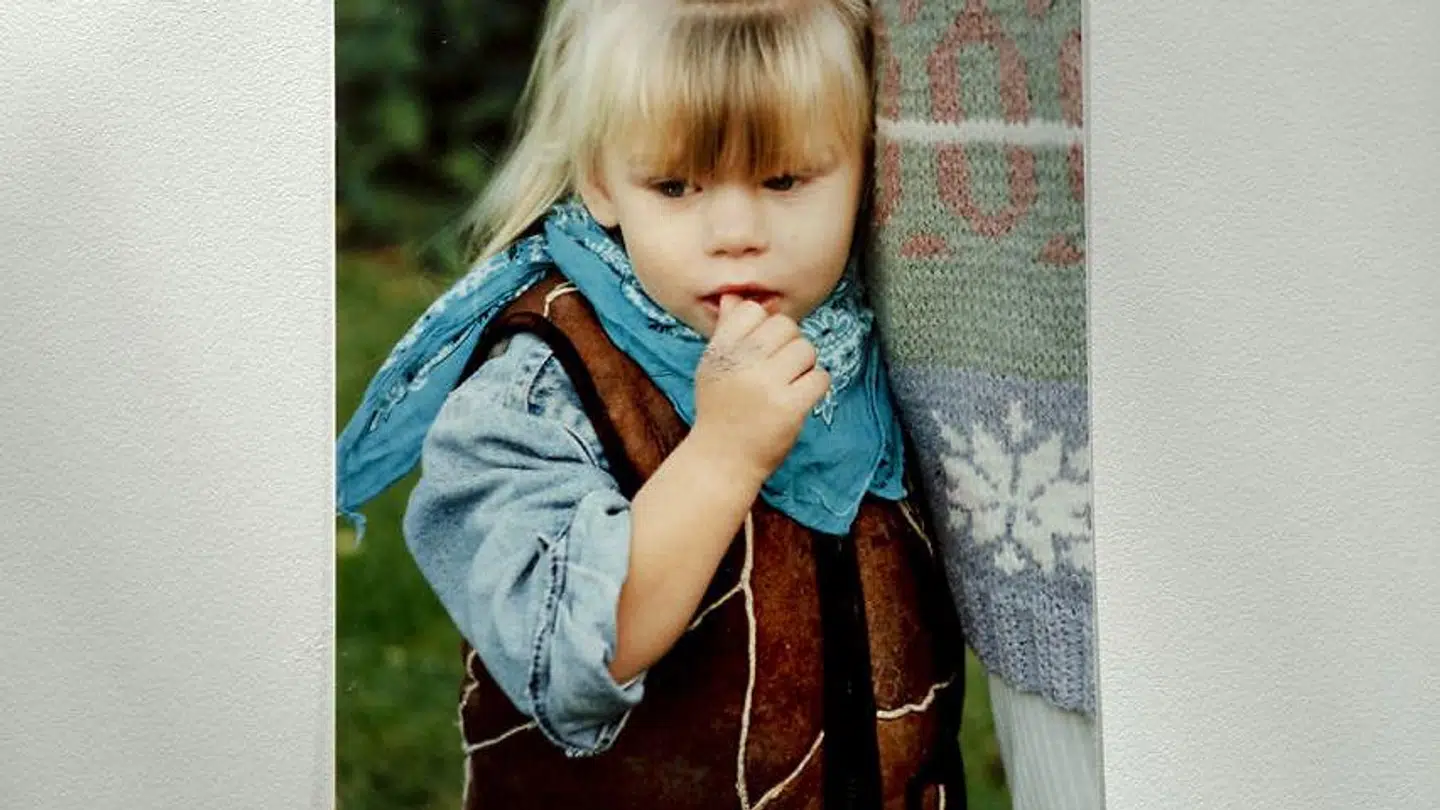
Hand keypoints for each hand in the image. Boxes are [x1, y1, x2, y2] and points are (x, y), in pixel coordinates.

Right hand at [691, 295, 830, 482]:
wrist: (722, 460)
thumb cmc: (720, 410)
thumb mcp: (714, 367)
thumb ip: (727, 331)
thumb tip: (735, 295)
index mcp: (721, 351)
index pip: (753, 311)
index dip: (764, 326)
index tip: (760, 349)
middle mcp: (742, 364)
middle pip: (786, 326)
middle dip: (789, 345)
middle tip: (779, 369)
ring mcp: (766, 386)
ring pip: (806, 350)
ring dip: (804, 367)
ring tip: (789, 385)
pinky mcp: (789, 408)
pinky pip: (820, 378)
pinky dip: (815, 387)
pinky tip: (800, 398)